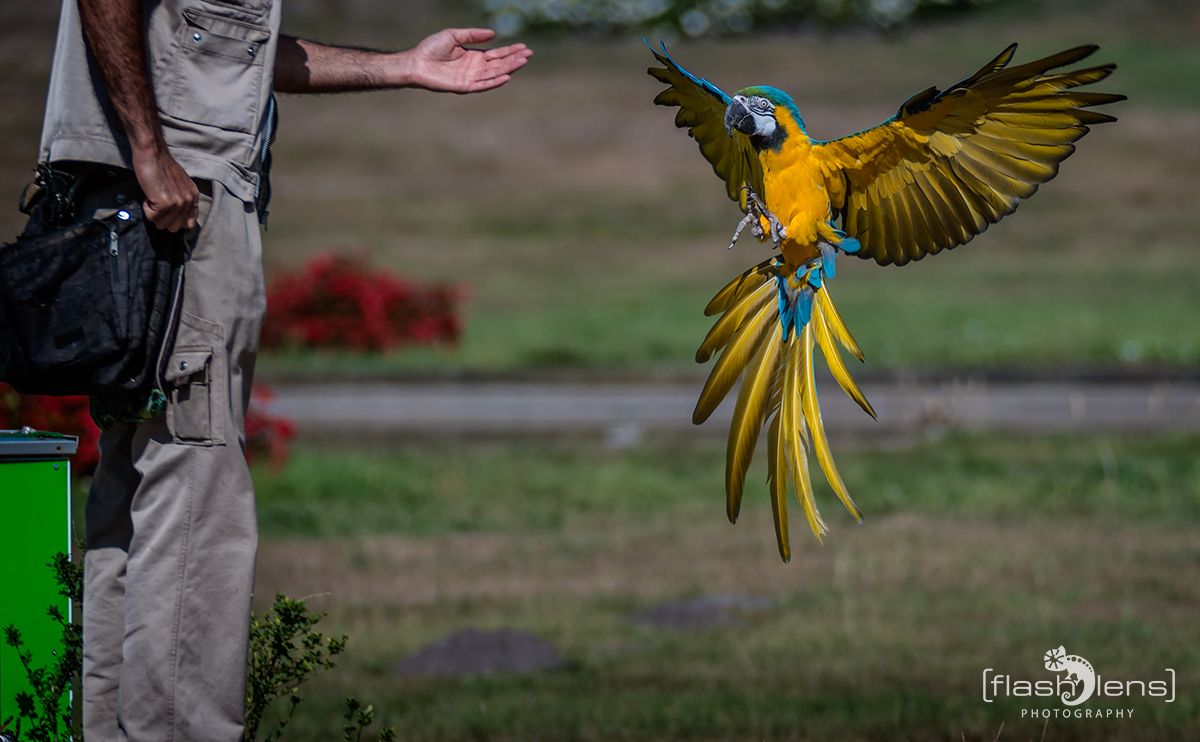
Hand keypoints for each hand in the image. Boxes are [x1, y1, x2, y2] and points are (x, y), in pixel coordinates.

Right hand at [131, 142, 198, 231]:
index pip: (189, 224)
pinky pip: (152, 217)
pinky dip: (146, 208)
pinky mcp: (165, 203)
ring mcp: (178, 203)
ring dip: (154, 213)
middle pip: (174, 228)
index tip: (167, 213)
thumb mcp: (180, 184)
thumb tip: (180, 219)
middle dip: (162, 218)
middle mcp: (188, 201)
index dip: (175, 221)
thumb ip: (182, 199)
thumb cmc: (161, 167)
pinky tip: (149, 195)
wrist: (152, 154)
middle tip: (157, 202)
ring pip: (162, 225)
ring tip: (153, 196)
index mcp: (193, 197)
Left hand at [410, 28, 531, 93]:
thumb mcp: (454, 35)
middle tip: (529, 54)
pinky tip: (506, 77)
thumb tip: (494, 34)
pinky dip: (495, 82)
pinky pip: (483, 85)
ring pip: (494, 73)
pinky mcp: (464, 87)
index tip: (524, 47)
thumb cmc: (431, 48)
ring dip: (509, 69)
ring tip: (523, 62)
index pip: (497, 55)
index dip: (510, 51)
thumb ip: (473, 35)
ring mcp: (471, 78)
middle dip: (514, 59)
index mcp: (474, 57)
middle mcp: (475, 69)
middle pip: (499, 64)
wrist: (416, 62)